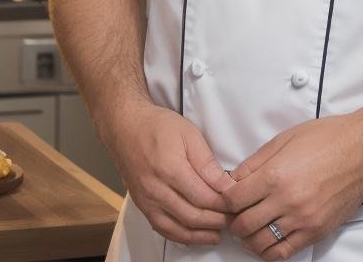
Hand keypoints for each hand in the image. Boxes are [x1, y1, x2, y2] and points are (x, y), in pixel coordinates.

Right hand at [109, 102, 235, 245]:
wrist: (125, 127)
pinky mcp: (142, 206)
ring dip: (201, 235)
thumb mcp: (188, 133)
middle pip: (192, 216)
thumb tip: (224, 184)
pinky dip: (181, 236)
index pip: (203, 197)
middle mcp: (156, 190)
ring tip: (219, 233)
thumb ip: (206, 162)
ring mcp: (147, 201)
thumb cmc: (156, 126)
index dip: (223, 204)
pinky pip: (163, 229)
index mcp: (170, 169)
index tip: (238, 204)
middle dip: (216, 221)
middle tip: (233, 219)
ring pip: (178, 229)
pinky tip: (195, 235)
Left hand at [224, 115, 362, 258]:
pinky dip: (269, 251)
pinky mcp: (316, 231)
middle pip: (243, 225)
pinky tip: (266, 240)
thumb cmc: (326, 138)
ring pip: (261, 243)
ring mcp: (303, 220)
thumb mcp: (284, 139)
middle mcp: (287, 201)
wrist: (362, 149)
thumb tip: (233, 179)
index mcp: (275, 175)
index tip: (225, 198)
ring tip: (249, 228)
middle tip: (234, 214)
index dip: (223, 200)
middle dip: (233, 221)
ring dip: (249, 238)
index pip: (233, 199)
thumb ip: (255, 162)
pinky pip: (284, 252)